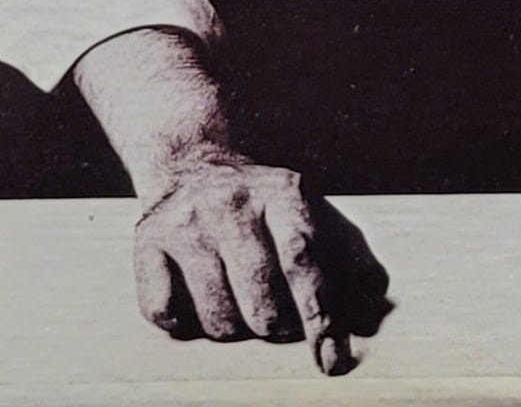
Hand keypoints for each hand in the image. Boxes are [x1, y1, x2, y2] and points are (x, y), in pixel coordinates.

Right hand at [133, 154, 391, 374]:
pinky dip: (185, 322)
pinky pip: (166, 314)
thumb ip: (349, 257)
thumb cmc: (266, 205)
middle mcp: (233, 202)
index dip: (321, 315)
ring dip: (234, 328)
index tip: (332, 360)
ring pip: (217, 318)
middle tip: (274, 318)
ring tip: (237, 302)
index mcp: (283, 192)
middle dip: (275, 326)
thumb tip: (373, 308)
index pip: (304, 260)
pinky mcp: (148, 241)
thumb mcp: (313, 213)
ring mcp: (188, 221)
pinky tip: (196, 295)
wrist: (193, 161)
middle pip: (261, 300)